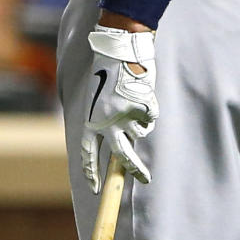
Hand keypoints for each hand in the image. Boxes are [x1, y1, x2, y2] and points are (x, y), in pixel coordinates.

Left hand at [81, 23, 157, 191]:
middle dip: (134, 170)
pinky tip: (142, 94)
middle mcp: (106, 122)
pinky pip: (151, 118)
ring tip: (133, 102)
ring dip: (141, 123)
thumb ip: (105, 124)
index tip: (96, 189)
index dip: (91, 173)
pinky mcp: (139, 107)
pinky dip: (149, 108)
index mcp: (90, 121)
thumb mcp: (98, 102)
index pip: (88, 154)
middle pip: (121, 155)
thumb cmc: (107, 76)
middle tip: (145, 180)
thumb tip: (120, 151)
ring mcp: (124, 116)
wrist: (118, 51)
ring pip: (140, 133)